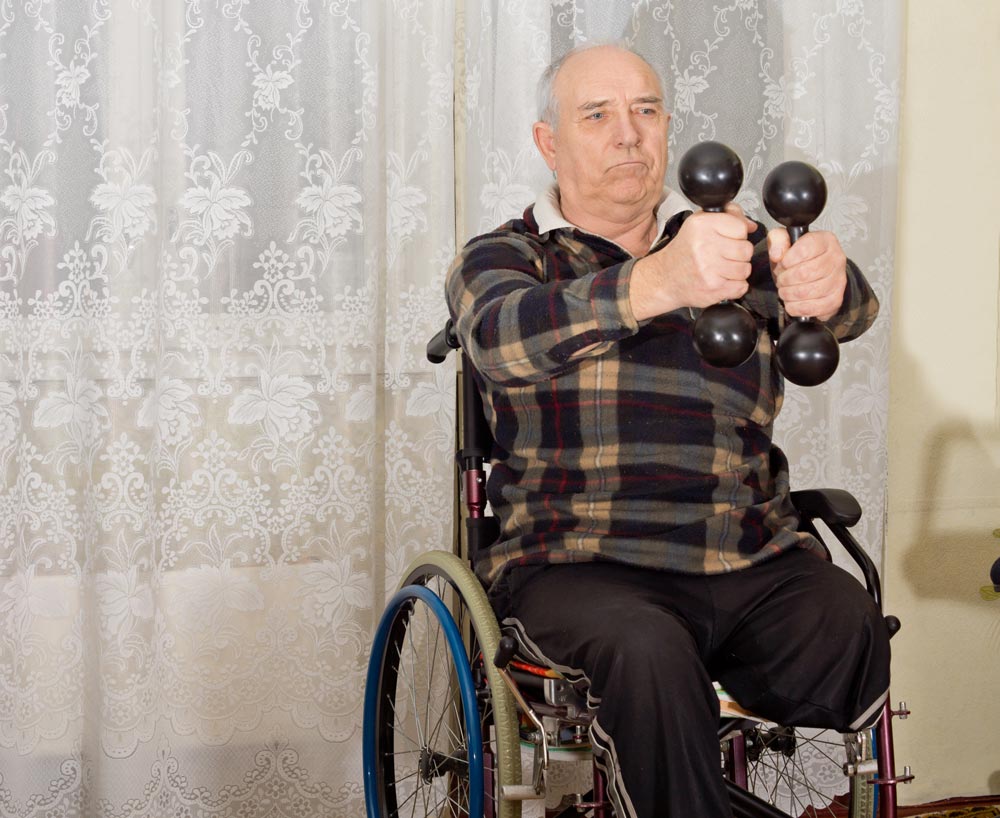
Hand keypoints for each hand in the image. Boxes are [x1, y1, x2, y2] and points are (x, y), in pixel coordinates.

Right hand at [630, 202, 755, 320]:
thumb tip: (751, 226)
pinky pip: (741, 286)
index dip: (737, 234)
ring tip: (722, 268)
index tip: (727, 239)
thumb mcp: (699, 224)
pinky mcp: (713, 288)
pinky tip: (721, 280)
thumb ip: (728, 217)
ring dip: (737, 271)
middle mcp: (705, 245)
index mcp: (702, 225)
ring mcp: (709, 269)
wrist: (664, 277)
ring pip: (745, 269)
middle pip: (746, 249)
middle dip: (739, 254)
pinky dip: (734, 286)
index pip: (741, 227)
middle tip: (725, 256)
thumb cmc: (684, 251)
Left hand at [767, 228, 846, 320]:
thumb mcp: (785, 242)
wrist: (811, 274)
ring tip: (785, 290)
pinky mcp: (835, 299)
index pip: (805, 249)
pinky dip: (796, 307)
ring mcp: (838, 280)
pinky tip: (792, 302)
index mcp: (825, 240)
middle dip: (786, 279)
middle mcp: (836, 259)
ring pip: (808, 292)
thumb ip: (777, 239)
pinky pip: (813, 307)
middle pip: (805, 273)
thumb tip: (777, 254)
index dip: (787, 260)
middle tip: (781, 280)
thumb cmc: (799, 258)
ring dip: (789, 294)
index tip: (783, 263)